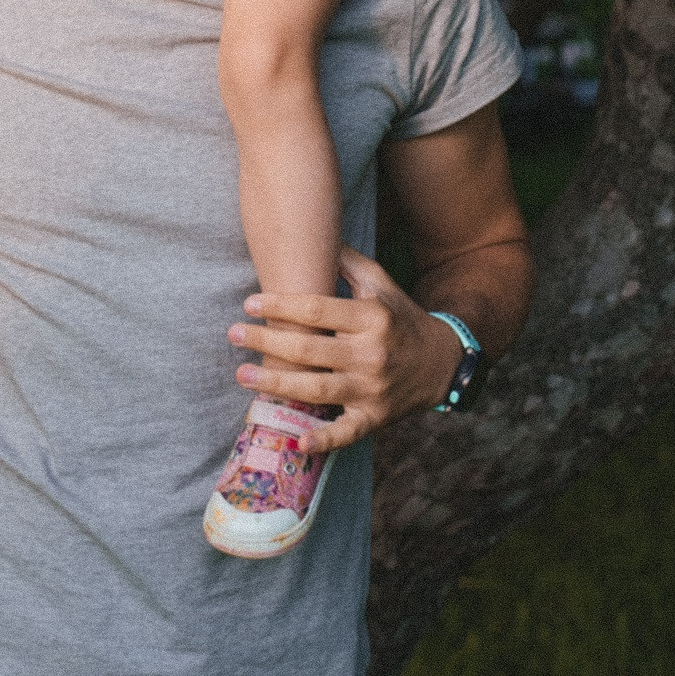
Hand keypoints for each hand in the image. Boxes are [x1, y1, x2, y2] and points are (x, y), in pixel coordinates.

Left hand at [225, 246, 463, 452]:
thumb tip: (312, 233)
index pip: (317, 309)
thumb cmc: (400, 317)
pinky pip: (347, 432)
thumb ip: (347, 261)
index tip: (249, 303)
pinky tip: (296, 441)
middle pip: (310, 349)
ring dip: (276, 384)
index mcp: (372, 317)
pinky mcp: (375, 418)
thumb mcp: (381, 282)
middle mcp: (371, 354)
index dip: (280, 306)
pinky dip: (323, 441)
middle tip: (233, 334)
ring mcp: (373, 389)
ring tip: (242, 375)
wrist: (442, 363)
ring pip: (318, 388)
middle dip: (267, 342)